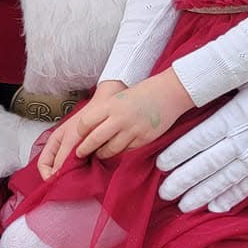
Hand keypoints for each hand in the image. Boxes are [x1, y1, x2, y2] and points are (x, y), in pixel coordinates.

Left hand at [40, 73, 192, 174]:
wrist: (169, 93)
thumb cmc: (142, 93)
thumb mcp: (118, 97)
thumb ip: (105, 112)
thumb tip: (88, 128)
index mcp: (111, 105)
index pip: (86, 123)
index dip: (80, 133)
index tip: (78, 137)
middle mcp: (120, 118)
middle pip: (94, 140)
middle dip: (84, 149)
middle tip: (80, 154)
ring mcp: (132, 130)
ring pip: (110, 149)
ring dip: (102, 154)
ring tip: (98, 154)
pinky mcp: (144, 139)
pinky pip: (126, 151)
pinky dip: (119, 153)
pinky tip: (117, 151)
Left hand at [156, 47, 247, 212]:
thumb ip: (225, 91)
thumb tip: (197, 94)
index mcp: (236, 113)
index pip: (199, 139)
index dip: (178, 154)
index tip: (160, 165)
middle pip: (208, 164)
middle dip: (184, 180)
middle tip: (164, 194)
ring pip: (228, 179)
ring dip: (204, 194)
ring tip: (184, 205)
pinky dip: (234, 197)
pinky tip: (217, 208)